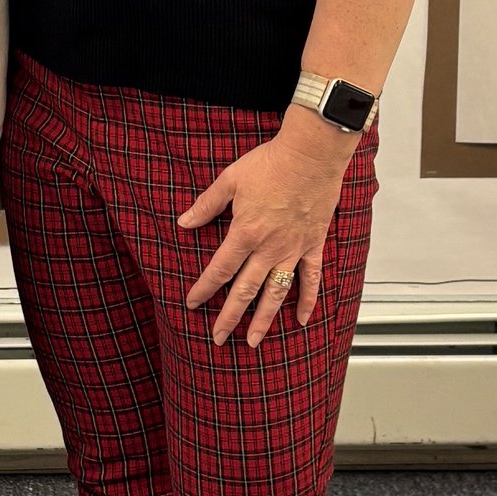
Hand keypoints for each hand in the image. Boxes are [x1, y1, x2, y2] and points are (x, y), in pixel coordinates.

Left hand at [179, 109, 354, 346]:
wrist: (312, 154)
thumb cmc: (271, 162)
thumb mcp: (230, 179)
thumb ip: (207, 205)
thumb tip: (183, 222)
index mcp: (245, 232)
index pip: (220, 269)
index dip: (204, 289)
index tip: (192, 303)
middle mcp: (269, 248)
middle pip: (245, 290)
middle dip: (229, 317)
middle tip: (218, 338)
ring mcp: (293, 249)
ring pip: (276, 292)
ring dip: (263, 319)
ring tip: (253, 341)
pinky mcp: (313, 245)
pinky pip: (311, 279)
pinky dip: (307, 300)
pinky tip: (300, 320)